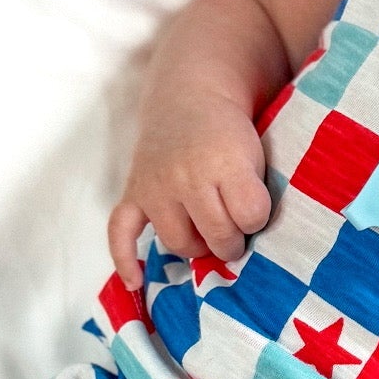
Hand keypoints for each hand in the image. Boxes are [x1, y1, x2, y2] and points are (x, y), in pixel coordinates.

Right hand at [108, 99, 270, 285]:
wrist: (190, 97)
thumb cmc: (231, 133)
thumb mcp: (257, 152)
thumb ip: (255, 193)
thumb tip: (249, 242)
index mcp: (225, 164)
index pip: (251, 217)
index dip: (258, 219)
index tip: (255, 209)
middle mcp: (186, 177)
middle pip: (217, 235)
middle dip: (232, 239)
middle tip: (235, 230)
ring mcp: (156, 186)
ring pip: (178, 242)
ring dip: (197, 246)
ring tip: (207, 235)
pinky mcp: (134, 192)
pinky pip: (120, 231)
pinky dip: (124, 258)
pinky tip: (135, 281)